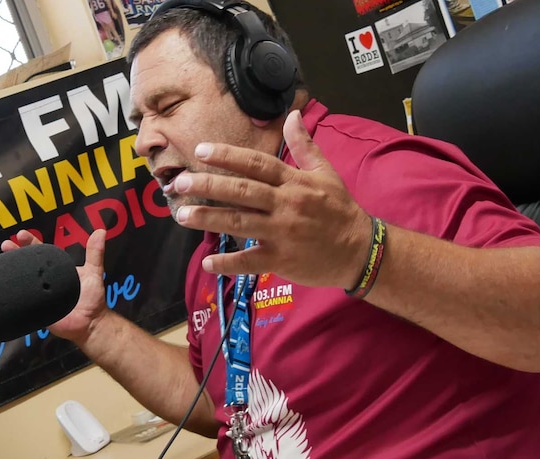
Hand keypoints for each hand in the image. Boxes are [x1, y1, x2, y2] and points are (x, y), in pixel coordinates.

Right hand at [0, 229, 109, 344]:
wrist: (91, 323)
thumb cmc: (92, 299)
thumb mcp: (94, 272)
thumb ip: (95, 253)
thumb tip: (100, 231)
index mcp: (55, 270)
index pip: (40, 253)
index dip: (30, 243)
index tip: (20, 235)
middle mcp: (44, 281)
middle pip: (26, 265)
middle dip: (14, 255)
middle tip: (5, 245)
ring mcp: (38, 296)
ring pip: (21, 283)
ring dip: (10, 274)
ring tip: (1, 264)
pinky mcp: (36, 311)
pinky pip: (23, 304)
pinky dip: (15, 297)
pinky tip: (4, 289)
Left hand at [170, 110, 369, 288]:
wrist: (360, 250)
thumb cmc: (340, 210)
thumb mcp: (326, 172)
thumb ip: (304, 145)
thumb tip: (293, 114)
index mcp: (294, 181)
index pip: (256, 164)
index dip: (227, 156)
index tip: (201, 151)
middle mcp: (286, 204)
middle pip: (242, 191)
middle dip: (208, 185)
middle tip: (179, 183)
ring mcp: (283, 233)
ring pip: (240, 223)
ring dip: (209, 219)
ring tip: (183, 215)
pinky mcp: (282, 259)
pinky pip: (251, 261)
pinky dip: (229, 263)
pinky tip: (208, 262)